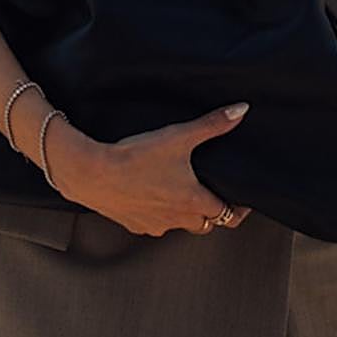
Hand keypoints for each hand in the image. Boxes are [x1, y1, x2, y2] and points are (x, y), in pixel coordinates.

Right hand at [47, 103, 252, 236]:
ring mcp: (155, 226)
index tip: (243, 199)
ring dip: (184, 212)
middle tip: (214, 193)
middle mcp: (177, 220)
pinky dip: (159, 212)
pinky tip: (152, 193)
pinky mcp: (134, 225)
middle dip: (212, 211)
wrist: (93, 174)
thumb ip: (212, 124)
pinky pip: (154, 224)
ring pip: (179, 224)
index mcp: (193, 201)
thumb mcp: (179, 136)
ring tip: (182, 189)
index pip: (228, 215)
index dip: (238, 207)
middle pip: (205, 224)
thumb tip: (241, 110)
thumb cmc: (136, 157)